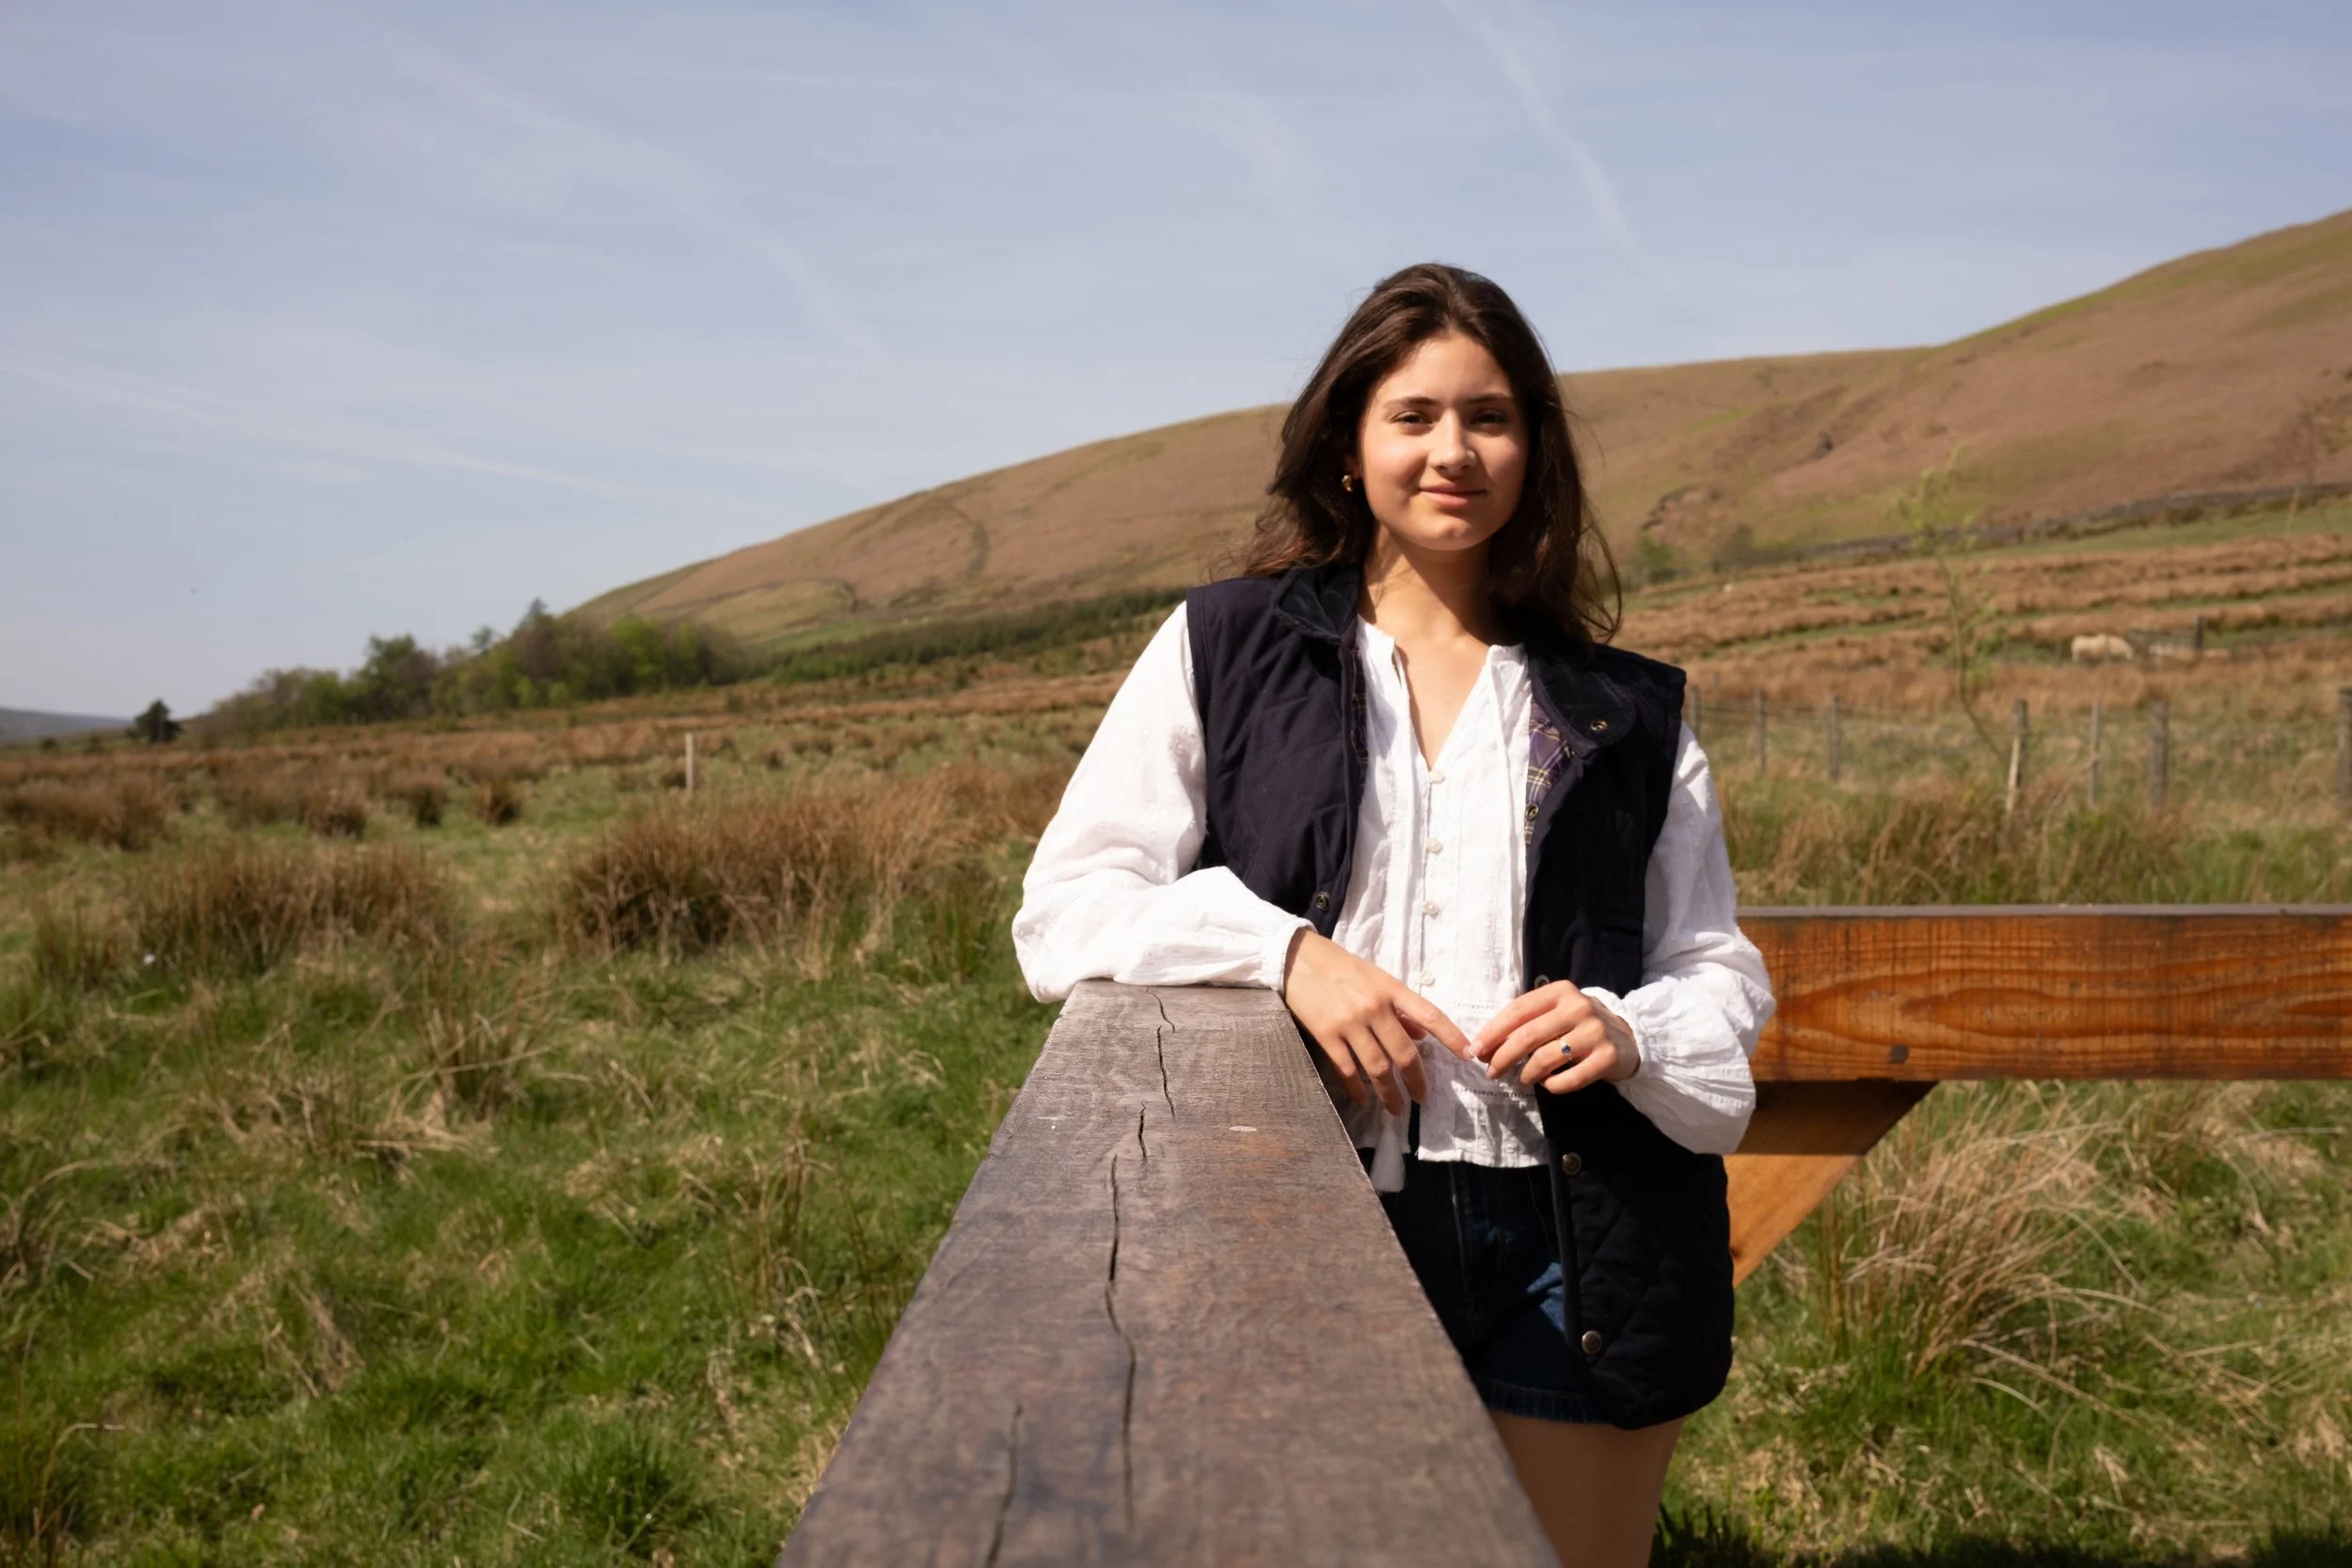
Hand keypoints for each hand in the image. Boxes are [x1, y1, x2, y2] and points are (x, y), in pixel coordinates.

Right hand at [1280, 930, 1473, 1115]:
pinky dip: (1357, 1088)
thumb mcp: (1376, 978)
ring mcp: (1349, 1023)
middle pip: (1403, 1053)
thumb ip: (1400, 1008)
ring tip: (1396, 1108)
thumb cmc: (1341, 967)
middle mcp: (1374, 1007)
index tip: (1467, 1055)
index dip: (1451, 1036)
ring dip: (1389, 1093)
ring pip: (1377, 1068)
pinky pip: (1347, 1069)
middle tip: (1422, 1099)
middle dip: (1416, 1081)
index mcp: (1391, 989)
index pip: (1429, 1015)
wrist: (1298, 959)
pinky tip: (1363, 1099)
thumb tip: (1422, 1037)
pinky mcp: (1326, 1034)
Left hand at [1473, 980, 1637, 1094]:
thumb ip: (1526, 1021)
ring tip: (1522, 1079)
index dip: (1492, 1033)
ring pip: (1546, 1058)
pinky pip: (1569, 1079)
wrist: (1628, 1039)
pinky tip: (1549, 1084)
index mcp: (1560, 991)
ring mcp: (1595, 1032)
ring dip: (1526, 1074)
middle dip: (1503, 1057)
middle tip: (1492, 1072)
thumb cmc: (1580, 1025)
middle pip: (1527, 1035)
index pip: (1517, 1011)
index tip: (1475, 1050)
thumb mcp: (1556, 1012)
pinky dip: (1552, 1086)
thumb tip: (1485, 1045)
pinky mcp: (1608, 1057)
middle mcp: (1578, 1007)